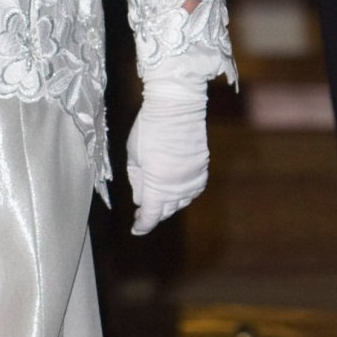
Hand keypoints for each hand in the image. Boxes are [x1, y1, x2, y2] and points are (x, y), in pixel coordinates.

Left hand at [127, 73, 208, 235]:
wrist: (177, 108)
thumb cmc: (149, 129)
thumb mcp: (133, 157)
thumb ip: (136, 181)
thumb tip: (139, 200)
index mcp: (157, 185)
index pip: (151, 214)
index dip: (142, 225)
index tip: (136, 228)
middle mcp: (178, 185)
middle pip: (166, 210)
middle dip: (154, 213)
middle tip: (142, 212)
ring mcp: (192, 177)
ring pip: (181, 202)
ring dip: (169, 204)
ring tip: (158, 200)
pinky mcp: (203, 168)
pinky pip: (193, 190)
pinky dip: (184, 193)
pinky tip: (176, 189)